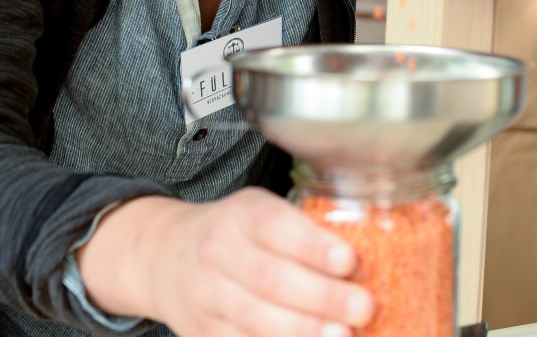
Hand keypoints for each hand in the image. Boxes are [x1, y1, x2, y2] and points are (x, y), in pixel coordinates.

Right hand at [76, 189, 373, 336]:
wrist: (166, 256)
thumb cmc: (236, 233)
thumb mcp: (262, 212)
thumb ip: (304, 229)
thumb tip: (370, 252)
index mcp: (241, 215)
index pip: (276, 226)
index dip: (313, 245)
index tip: (349, 260)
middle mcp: (218, 253)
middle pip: (270, 279)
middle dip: (322, 296)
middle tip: (363, 307)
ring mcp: (206, 297)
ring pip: (256, 319)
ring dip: (304, 331)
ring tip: (343, 335)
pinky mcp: (203, 333)